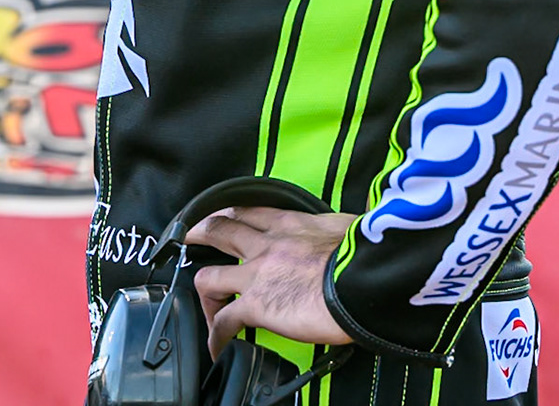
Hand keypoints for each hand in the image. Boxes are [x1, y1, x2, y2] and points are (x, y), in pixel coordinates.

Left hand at [185, 207, 357, 356]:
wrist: (365, 281)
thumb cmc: (368, 256)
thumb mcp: (348, 229)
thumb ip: (335, 232)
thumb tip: (348, 238)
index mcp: (291, 224)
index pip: (251, 211)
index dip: (232, 213)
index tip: (226, 217)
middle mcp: (267, 244)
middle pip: (219, 230)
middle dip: (200, 232)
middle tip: (190, 237)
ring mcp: (257, 274)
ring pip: (210, 276)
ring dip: (202, 290)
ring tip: (201, 300)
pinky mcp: (257, 305)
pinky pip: (223, 322)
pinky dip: (215, 335)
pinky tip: (216, 347)